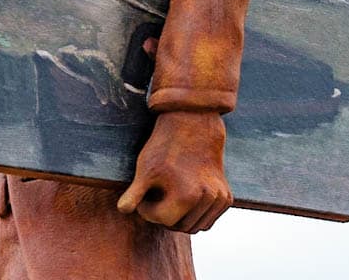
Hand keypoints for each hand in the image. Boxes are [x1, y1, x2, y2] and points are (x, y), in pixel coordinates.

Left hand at [117, 110, 231, 232]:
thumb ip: (134, 194)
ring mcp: (219, 199)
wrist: (193, 122)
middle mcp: (206, 200)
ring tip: (169, 196)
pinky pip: (208, 219)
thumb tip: (122, 211)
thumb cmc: (165, 145)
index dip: (148, 209)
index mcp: (186, 196)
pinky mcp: (226, 197)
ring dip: (181, 217)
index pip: (161, 220)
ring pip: (195, 226)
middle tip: (156, 196)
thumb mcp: (146, 168)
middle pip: (179, 226)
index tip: (143, 196)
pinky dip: (197, 215)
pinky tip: (185, 197)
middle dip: (164, 215)